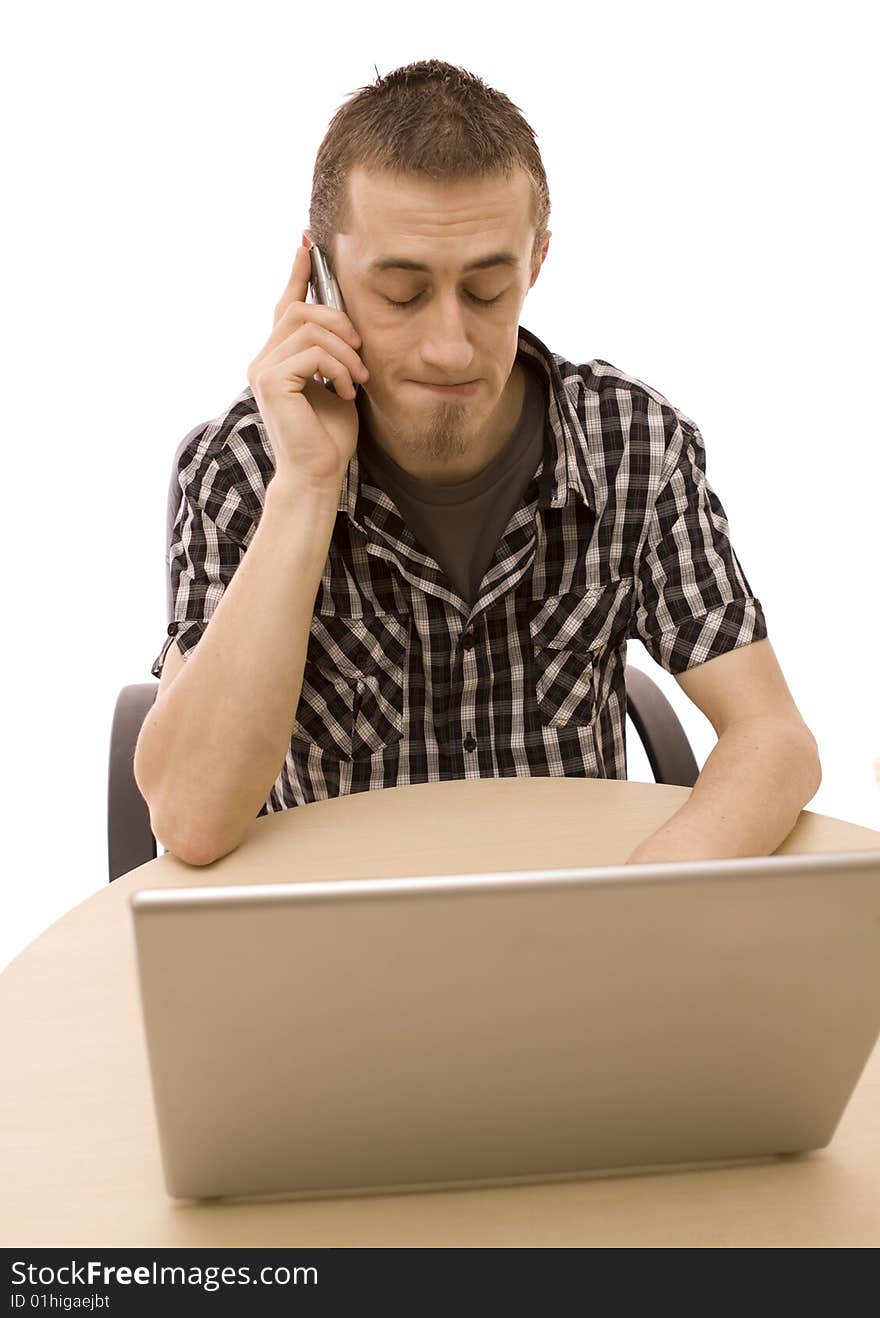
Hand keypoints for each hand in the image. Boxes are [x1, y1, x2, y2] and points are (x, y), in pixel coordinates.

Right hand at [246, 245, 368, 492]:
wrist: (318, 473)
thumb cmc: (329, 435)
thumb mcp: (338, 381)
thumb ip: (333, 351)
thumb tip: (345, 320)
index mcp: (276, 357)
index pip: (285, 304)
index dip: (297, 272)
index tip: (307, 242)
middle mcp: (262, 358)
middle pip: (301, 309)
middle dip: (340, 323)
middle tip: (362, 354)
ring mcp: (262, 368)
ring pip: (308, 326)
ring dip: (344, 350)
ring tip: (358, 379)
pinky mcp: (270, 381)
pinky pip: (311, 351)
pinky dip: (337, 368)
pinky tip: (345, 391)